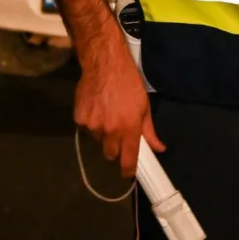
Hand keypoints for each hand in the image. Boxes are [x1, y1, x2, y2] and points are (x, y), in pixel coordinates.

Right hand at [74, 43, 164, 177]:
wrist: (105, 65)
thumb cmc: (129, 83)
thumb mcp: (144, 106)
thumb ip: (149, 131)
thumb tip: (159, 148)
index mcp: (128, 128)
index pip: (127, 158)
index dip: (128, 170)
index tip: (128, 174)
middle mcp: (109, 130)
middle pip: (110, 154)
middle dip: (116, 149)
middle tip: (120, 135)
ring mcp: (92, 126)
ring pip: (98, 142)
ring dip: (103, 135)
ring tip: (108, 116)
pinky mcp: (79, 119)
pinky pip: (86, 130)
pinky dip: (92, 125)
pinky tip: (97, 110)